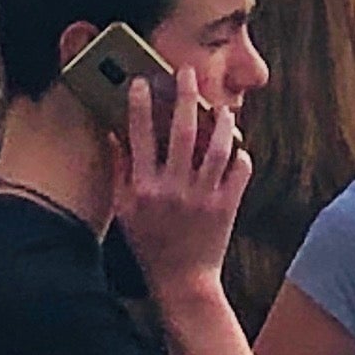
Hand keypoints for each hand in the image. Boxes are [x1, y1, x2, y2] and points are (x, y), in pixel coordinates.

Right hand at [109, 74, 250, 292]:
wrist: (182, 281)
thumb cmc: (150, 244)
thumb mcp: (124, 210)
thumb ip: (119, 171)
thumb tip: (113, 134)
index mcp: (145, 188)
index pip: (140, 137)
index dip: (140, 106)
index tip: (141, 82)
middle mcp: (174, 189)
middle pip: (183, 131)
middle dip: (185, 96)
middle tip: (186, 73)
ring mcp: (203, 197)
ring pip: (218, 146)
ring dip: (221, 121)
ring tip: (220, 108)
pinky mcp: (227, 206)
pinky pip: (239, 169)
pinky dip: (240, 153)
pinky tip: (236, 145)